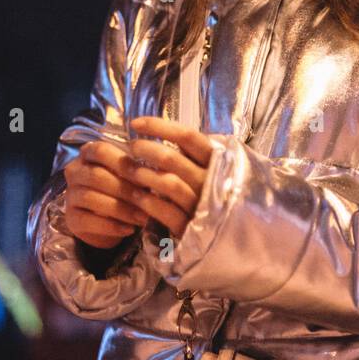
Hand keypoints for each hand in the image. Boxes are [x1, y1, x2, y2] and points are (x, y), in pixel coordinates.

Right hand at [63, 140, 151, 248]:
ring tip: (143, 217)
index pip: (100, 151)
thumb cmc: (126, 190)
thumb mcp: (133, 176)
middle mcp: (75, 171)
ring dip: (121, 209)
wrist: (111, 221)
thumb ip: (140, 170)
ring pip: (91, 198)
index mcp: (90, 153)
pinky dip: (111, 226)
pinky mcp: (70, 218)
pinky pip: (88, 221)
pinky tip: (129, 229)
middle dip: (125, 189)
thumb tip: (158, 174)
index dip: (122, 161)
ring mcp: (70, 195)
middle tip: (148, 200)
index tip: (144, 173)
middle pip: (96, 175)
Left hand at [120, 116, 214, 241]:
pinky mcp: (191, 226)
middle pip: (172, 158)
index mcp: (217, 161)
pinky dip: (147, 201)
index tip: (136, 123)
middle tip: (131, 147)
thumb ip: (193, 154)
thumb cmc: (214, 192)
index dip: (159, 127)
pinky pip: (164, 211)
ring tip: (127, 169)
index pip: (188, 136)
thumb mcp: (210, 168)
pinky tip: (135, 195)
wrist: (231, 235)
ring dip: (142, 174)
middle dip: (145, 149)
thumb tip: (161, 132)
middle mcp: (211, 181)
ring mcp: (201, 204)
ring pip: (167, 183)